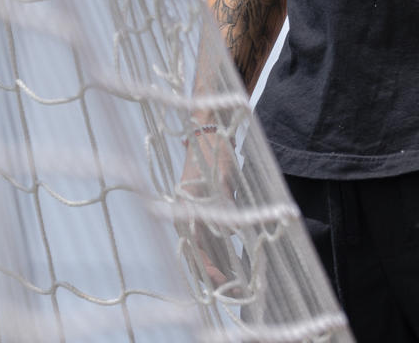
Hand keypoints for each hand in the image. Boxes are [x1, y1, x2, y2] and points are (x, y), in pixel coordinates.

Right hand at [175, 127, 248, 294]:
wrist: (210, 128)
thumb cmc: (213, 150)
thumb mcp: (220, 177)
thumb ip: (222, 203)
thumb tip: (227, 234)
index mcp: (185, 210)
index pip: (196, 250)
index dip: (209, 269)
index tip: (223, 283)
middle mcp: (187, 215)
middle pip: (198, 253)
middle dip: (212, 273)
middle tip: (231, 292)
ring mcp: (196, 212)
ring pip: (204, 247)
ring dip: (216, 264)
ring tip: (233, 283)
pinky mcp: (206, 208)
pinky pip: (210, 237)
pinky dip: (219, 251)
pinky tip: (232, 259)